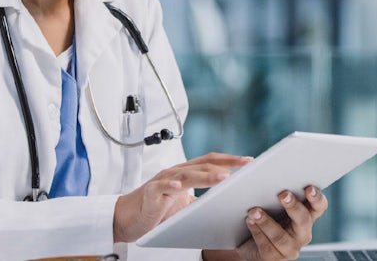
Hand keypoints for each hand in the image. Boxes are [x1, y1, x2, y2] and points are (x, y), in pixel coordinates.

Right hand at [113, 152, 251, 242]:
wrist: (127, 218)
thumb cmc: (156, 209)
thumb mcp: (184, 203)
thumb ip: (202, 199)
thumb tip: (226, 202)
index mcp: (186, 173)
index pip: (211, 161)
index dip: (230, 159)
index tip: (249, 161)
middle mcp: (176, 172)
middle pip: (203, 164)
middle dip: (226, 164)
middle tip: (245, 166)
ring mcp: (162, 181)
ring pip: (187, 174)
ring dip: (206, 176)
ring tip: (223, 177)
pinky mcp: (150, 193)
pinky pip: (160, 187)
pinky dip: (169, 185)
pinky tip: (178, 187)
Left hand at [204, 185, 328, 260]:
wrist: (247, 243)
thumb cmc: (264, 214)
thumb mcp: (271, 201)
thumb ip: (274, 188)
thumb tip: (264, 168)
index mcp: (307, 215)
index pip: (319, 206)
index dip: (316, 197)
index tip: (308, 187)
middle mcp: (303, 233)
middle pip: (303, 220)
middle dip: (293, 206)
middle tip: (282, 194)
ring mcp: (290, 248)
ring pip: (281, 237)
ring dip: (267, 222)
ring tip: (254, 211)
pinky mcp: (275, 258)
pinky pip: (267, 247)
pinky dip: (257, 232)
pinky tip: (249, 221)